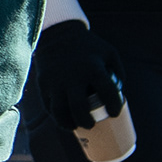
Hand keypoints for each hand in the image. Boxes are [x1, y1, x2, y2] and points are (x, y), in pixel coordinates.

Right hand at [31, 17, 125, 143]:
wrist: (57, 34)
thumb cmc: (88, 46)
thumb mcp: (108, 53)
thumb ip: (118, 72)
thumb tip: (119, 95)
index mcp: (93, 67)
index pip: (107, 93)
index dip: (113, 106)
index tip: (114, 113)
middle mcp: (73, 75)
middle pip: (79, 108)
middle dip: (87, 121)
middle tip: (92, 124)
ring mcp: (56, 81)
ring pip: (60, 111)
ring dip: (68, 124)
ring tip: (75, 126)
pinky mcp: (43, 83)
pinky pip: (49, 106)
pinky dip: (56, 117)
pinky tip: (63, 120)